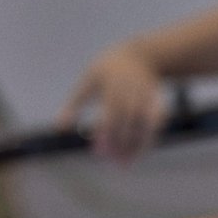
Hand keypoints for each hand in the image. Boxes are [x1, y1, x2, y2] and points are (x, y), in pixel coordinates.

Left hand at [58, 45, 169, 163]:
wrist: (142, 54)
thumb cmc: (108, 69)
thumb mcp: (88, 80)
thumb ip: (74, 104)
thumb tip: (59, 129)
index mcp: (112, 82)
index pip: (111, 112)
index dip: (106, 133)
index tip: (98, 152)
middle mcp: (133, 88)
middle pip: (129, 119)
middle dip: (121, 142)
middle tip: (112, 162)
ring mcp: (148, 93)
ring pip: (145, 122)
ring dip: (137, 144)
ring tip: (126, 163)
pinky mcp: (158, 99)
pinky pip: (158, 121)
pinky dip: (151, 137)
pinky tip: (142, 151)